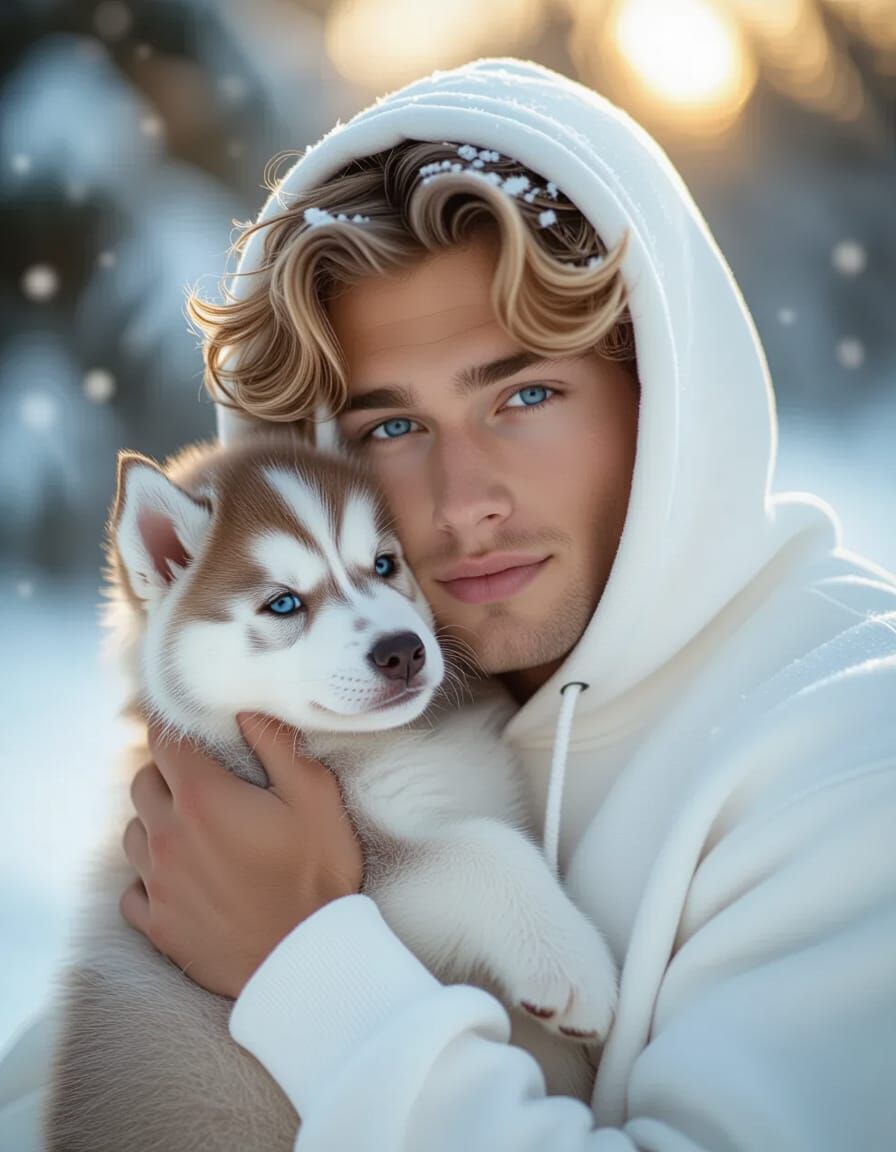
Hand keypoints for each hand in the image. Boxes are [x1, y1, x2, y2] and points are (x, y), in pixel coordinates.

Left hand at [120, 713, 363, 998]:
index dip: (173, 726)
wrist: (307, 961)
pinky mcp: (157, 925)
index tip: (187, 726)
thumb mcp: (315, 795)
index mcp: (203, 797)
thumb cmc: (318, 874)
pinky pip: (132, 889)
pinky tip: (178, 879)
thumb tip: (245, 709)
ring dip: (155, 823)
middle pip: (143, 783)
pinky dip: (148, 877)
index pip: (164, 741)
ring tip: (191, 831)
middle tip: (202, 780)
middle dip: (167, 773)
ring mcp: (157, 883)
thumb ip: (276, 745)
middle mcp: (167, 835)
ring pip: (132, 833)